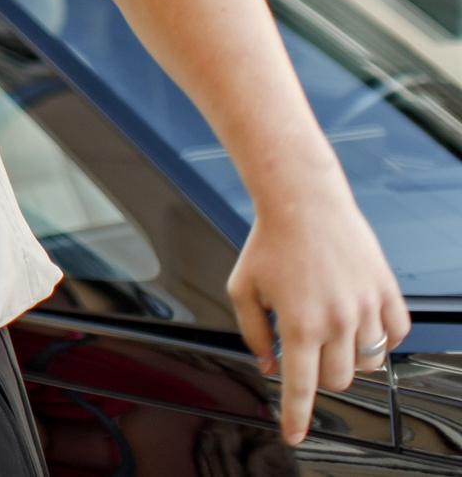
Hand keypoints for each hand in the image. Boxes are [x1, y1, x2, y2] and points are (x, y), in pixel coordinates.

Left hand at [228, 182, 409, 443]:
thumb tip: (268, 365)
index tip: (294, 437)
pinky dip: (381, 339)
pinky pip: (396, 336)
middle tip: (309, 348)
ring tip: (332, 330)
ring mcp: (366, 308)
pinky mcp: (388, 293)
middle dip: (321, 375)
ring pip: (369, 363)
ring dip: (351, 358)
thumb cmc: (269, 243)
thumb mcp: (243, 288)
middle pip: (339, 380)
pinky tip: (360, 322)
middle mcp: (337, 320)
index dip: (297, 416)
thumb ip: (253, 333)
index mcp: (298, 323)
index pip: (301, 386)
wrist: (304, 202)